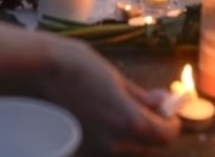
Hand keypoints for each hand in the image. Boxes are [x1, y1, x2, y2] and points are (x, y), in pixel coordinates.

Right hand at [45, 40, 179, 154]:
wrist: (42, 71)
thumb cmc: (81, 67)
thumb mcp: (118, 79)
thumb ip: (143, 98)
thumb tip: (164, 104)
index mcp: (130, 123)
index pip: (166, 135)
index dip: (172, 123)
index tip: (170, 110)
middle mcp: (115, 143)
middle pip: (150, 146)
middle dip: (155, 130)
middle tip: (152, 109)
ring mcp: (96, 149)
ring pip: (130, 149)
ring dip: (136, 134)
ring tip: (127, 109)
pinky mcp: (81, 148)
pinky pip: (109, 146)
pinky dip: (116, 135)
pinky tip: (107, 115)